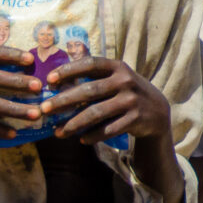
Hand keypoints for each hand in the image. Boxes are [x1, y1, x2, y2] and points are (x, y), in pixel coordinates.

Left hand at [41, 56, 170, 144]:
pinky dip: (93, 135)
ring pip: (97, 113)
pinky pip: (109, 129)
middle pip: (89, 90)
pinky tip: (81, 139)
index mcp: (118, 67)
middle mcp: (125, 81)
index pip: (90, 64)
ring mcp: (131, 101)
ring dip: (74, 123)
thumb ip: (93, 70)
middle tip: (44, 109)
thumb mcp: (116, 75)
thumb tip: (62, 63)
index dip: (69, 70)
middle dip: (63, 101)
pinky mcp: (135, 119)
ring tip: (58, 132)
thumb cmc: (127, 91)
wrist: (157, 111)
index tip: (49, 79)